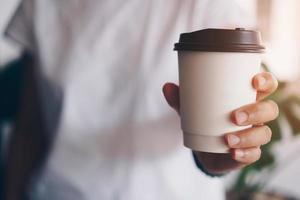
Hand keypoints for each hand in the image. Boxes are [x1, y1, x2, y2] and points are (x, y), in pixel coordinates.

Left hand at [162, 72, 278, 173]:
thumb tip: (166, 87)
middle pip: (269, 110)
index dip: (266, 81)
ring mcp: (253, 134)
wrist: (202, 146)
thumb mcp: (191, 108)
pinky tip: (233, 153)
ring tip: (228, 139)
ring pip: (264, 134)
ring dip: (249, 136)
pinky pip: (254, 154)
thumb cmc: (202, 119)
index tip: (254, 82)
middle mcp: (255, 116)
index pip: (266, 86)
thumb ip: (179, 99)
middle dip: (256, 112)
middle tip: (235, 116)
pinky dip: (245, 154)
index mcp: (245, 97)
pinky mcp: (248, 153)